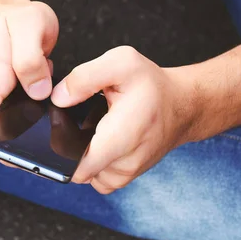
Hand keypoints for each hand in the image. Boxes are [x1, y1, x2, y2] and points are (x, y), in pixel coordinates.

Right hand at [0, 1, 58, 140]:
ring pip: (5, 130)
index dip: (5, 148)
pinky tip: (35, 95)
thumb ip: (31, 59)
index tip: (32, 147)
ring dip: (29, 122)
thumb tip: (38, 92)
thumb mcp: (30, 25)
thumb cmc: (13, 19)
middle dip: (25, 137)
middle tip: (47, 112)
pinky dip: (28, 112)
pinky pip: (11, 119)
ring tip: (39, 94)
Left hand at [51, 46, 194, 193]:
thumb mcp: (121, 62)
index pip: (79, 166)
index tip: (61, 131)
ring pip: (84, 173)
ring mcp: (124, 174)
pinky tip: (99, 140)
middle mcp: (124, 162)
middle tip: (83, 120)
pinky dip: (92, 162)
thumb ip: (84, 77)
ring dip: (81, 153)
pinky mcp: (123, 177)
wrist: (182, 106)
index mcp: (122, 136)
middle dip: (69, 146)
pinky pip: (95, 177)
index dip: (61, 150)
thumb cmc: (154, 86)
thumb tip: (58, 98)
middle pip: (76, 168)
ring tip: (96, 128)